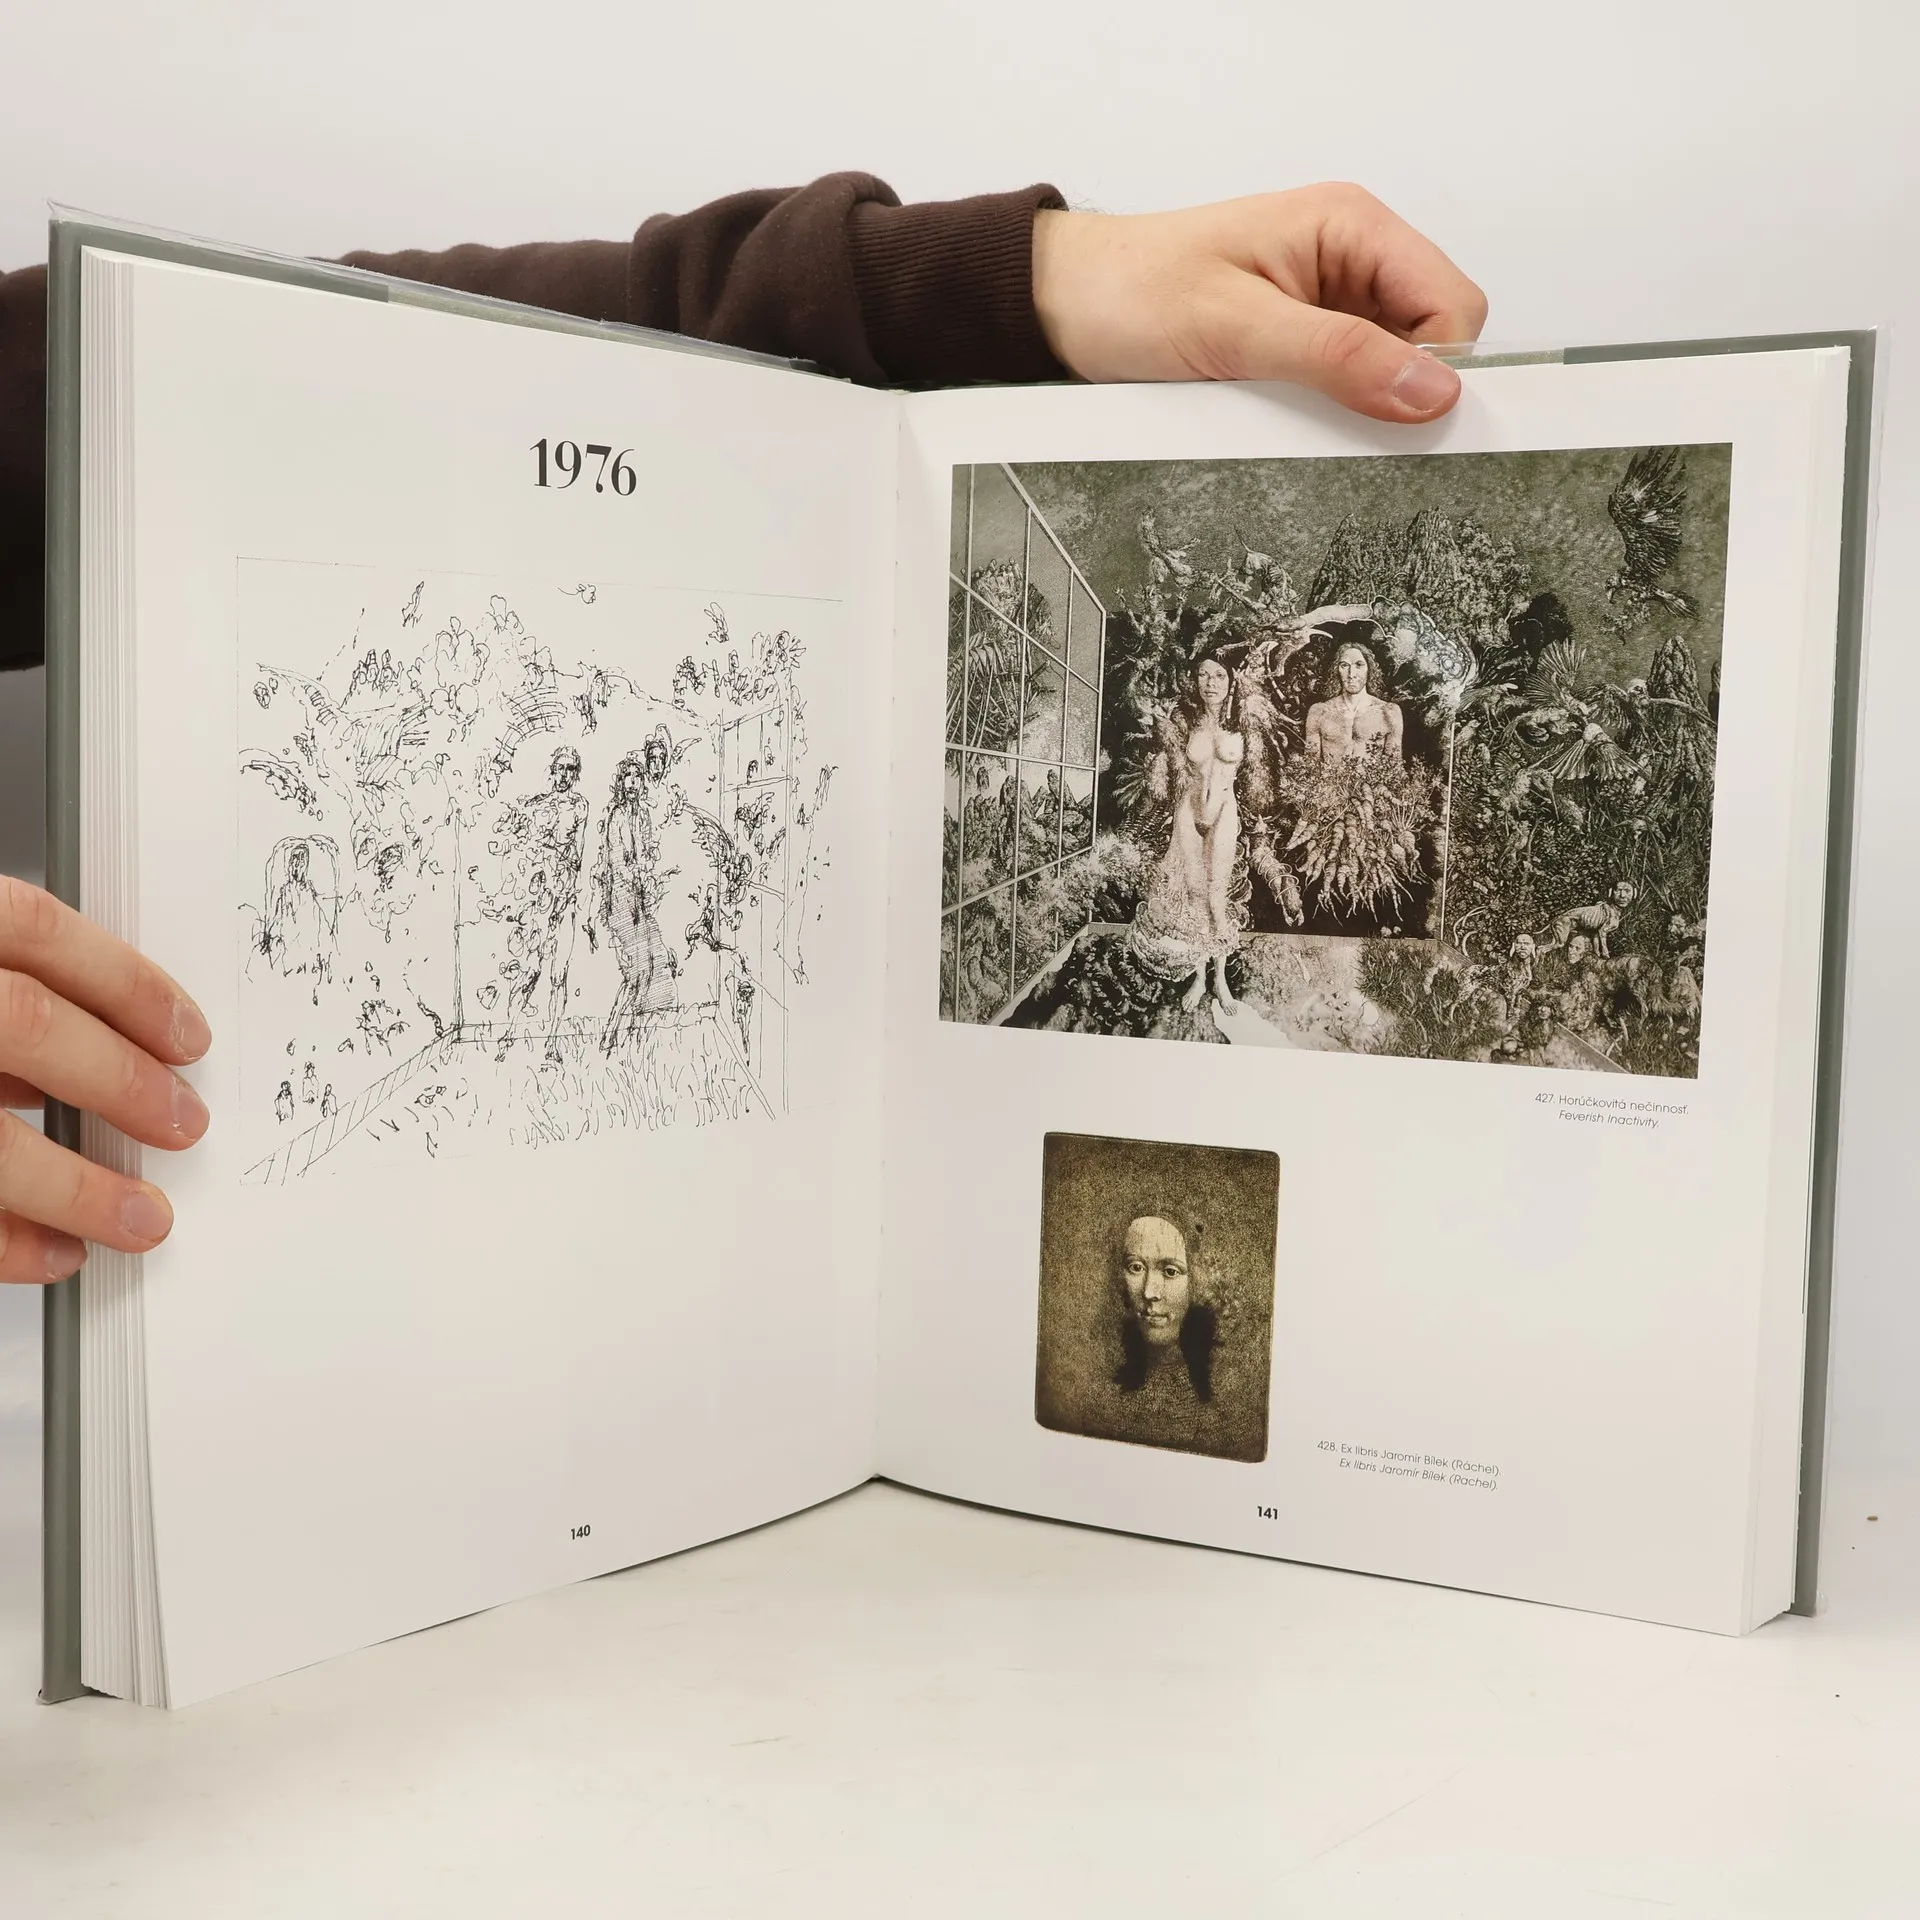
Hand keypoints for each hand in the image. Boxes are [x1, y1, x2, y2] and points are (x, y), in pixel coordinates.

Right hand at [0, 876, 210, 1283]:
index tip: (193, 1036)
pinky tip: (56, 1252)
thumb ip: (10, 992)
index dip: (125, 983)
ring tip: (143, 1221)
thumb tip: (117, 1044)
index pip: (33, 930)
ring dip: (74, 1189)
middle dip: (120, 1082)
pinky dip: (7, 1240)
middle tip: (188, 1126)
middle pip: (24, 1025)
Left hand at [1031, 183, 1486, 421]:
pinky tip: (1284, 422)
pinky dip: (1326, 415)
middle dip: (1400, 390)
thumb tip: (1431, 389)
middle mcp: (1349, 260)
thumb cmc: (1131, 293)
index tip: (1406, 421)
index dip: (1441, 366)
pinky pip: (1342, 389)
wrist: (1063, 306)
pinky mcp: (1298, 345)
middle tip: (1342, 429)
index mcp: (1351, 226)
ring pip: (1388, 372)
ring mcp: (1325, 305)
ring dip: (1358, 407)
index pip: (1452, 302)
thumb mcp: (1235, 328)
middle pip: (1430, 340)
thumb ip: (1337, 357)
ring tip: (1294, 418)